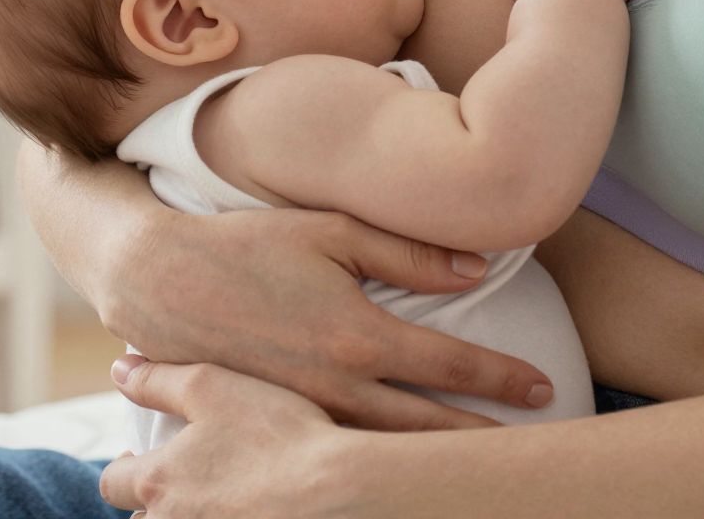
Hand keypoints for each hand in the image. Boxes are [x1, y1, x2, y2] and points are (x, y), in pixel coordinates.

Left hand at [100, 355, 364, 516]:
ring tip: (215, 496)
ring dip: (185, 515)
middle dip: (155, 499)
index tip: (143, 457)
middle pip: (142, 518)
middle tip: (185, 478)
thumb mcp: (212, 386)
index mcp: (157, 481)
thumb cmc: (275, 432)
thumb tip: (119, 370)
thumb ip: (158, 380)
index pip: (111, 483)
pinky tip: (245, 508)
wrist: (333, 486)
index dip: (124, 468)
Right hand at [103, 205, 555, 430]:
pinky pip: (337, 453)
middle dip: (480, 441)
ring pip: (382, 451)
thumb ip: (409, 252)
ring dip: (431, 461)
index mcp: (355, 335)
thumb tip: (479, 267)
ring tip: (479, 469)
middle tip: (528, 452)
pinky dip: (376, 465)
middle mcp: (333, 386)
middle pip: (424, 428)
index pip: (448, 365)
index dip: (501, 378)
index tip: (543, 388)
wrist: (159, 281)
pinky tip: (401, 472)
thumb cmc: (249, 244)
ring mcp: (302, 413)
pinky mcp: (275, 426)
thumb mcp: (332, 230)